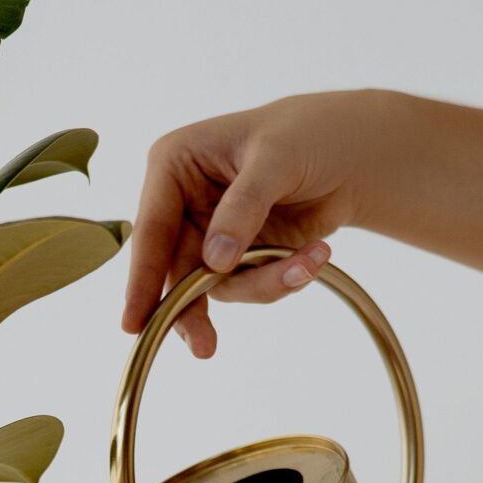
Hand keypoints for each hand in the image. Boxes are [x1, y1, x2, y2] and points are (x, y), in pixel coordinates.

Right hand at [121, 90, 402, 357]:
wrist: (349, 153)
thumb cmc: (305, 135)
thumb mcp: (275, 158)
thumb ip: (243, 207)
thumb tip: (215, 261)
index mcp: (172, 166)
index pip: (151, 229)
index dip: (142, 279)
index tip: (133, 323)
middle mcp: (182, 205)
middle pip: (175, 270)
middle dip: (197, 307)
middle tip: (205, 347)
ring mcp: (210, 236)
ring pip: (218, 286)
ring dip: (266, 283)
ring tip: (311, 262)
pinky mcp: (241, 258)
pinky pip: (252, 286)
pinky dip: (285, 278)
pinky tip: (317, 254)